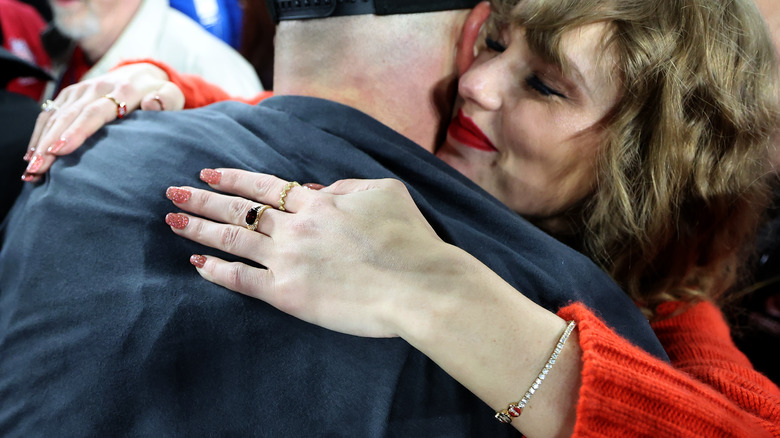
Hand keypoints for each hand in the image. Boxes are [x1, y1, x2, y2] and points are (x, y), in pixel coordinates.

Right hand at [23, 63, 184, 181]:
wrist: (141, 73)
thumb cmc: (160, 93)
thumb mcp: (172, 95)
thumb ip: (167, 99)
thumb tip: (151, 103)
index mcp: (122, 90)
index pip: (95, 112)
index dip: (77, 131)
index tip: (60, 150)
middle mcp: (97, 87)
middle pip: (68, 116)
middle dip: (49, 143)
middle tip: (37, 170)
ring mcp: (80, 89)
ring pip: (54, 115)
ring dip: (39, 142)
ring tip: (31, 169)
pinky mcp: (70, 93)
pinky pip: (49, 112)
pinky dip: (38, 133)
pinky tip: (32, 155)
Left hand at [164, 169, 464, 337]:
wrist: (419, 285)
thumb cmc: (409, 240)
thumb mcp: (384, 192)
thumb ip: (346, 187)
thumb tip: (316, 192)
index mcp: (319, 203)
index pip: (265, 186)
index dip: (234, 177)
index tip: (208, 171)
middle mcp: (296, 228)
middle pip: (240, 210)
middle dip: (204, 199)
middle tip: (173, 192)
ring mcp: (288, 261)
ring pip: (233, 240)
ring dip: (200, 229)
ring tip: (173, 220)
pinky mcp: (288, 294)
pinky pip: (243, 280)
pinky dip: (217, 272)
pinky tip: (197, 265)